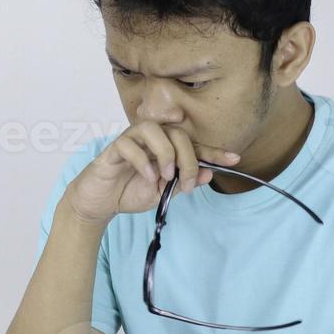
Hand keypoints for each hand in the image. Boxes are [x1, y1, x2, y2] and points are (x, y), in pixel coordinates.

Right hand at [63, 121, 240, 224]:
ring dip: (166, 153)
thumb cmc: (129, 192)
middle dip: (188, 159)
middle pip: (177, 134)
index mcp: (165, 149)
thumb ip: (183, 183)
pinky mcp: (113, 149)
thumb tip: (209, 174)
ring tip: (166, 176)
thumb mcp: (163, 193)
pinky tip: (147, 177)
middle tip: (187, 182)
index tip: (234, 159)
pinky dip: (143, 161)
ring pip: (153, 129)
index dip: (214, 151)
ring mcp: (131, 141)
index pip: (193, 145)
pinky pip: (129, 144)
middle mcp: (150, 140)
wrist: (99, 203)